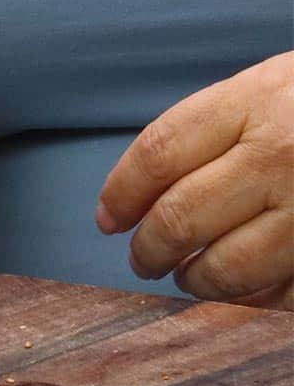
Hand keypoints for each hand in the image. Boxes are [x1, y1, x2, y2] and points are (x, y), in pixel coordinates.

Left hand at [97, 52, 293, 308]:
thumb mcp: (280, 85)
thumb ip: (217, 129)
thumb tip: (135, 195)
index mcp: (260, 100)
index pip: (156, 155)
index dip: (121, 194)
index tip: (109, 219)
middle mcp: (285, 154)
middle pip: (178, 218)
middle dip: (148, 250)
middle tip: (143, 260)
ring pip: (226, 269)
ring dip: (196, 282)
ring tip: (192, 278)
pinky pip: (282, 294)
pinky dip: (256, 300)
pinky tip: (251, 291)